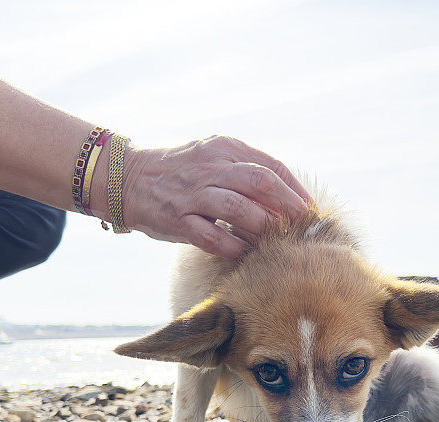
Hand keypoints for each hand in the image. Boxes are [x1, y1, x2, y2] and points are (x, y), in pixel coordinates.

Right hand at [118, 135, 311, 257]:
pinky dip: (235, 247)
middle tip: (305, 228)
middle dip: (288, 207)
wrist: (126, 177)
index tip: (312, 211)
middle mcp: (209, 167)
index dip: (296, 190)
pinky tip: (249, 254)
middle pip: (260, 183)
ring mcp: (192, 194)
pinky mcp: (177, 220)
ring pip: (238, 208)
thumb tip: (287, 196)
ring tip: (281, 242)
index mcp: (224, 148)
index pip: (271, 166)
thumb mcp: (213, 156)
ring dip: (264, 227)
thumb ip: (245, 170)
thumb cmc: (181, 171)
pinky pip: (213, 237)